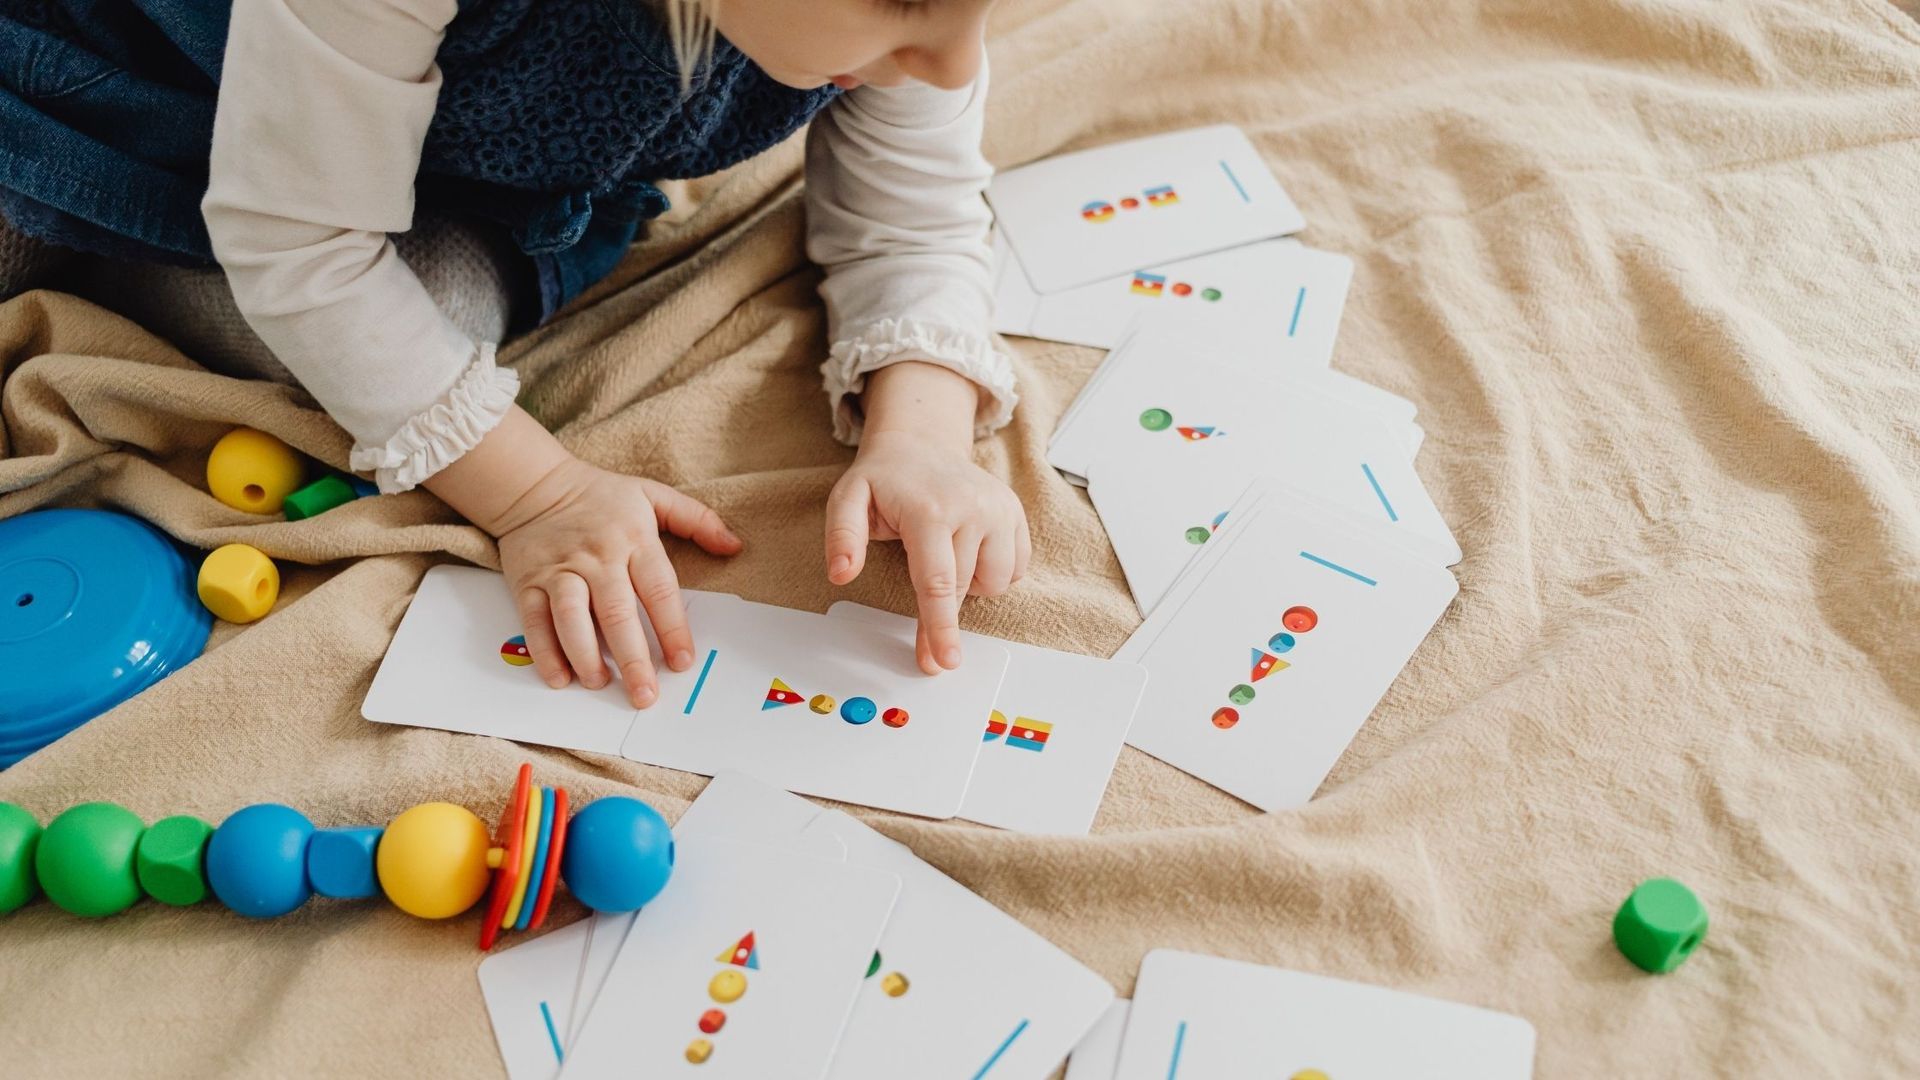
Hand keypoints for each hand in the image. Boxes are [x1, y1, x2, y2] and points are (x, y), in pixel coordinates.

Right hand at [424, 408, 741, 706]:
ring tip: (600, 683)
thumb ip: (697, 519)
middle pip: (616, 612)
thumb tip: (734, 546)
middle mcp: (597, 558)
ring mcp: (560, 570)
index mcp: (633, 539)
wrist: (534, 484)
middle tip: (645, 694)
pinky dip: (546, 652)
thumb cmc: (599, 496)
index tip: (682, 661)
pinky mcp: (527, 582)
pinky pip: (535, 621)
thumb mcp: (653, 495)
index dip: (672, 628)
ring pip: (572, 618)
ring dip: (586, 656)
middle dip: (632, 658)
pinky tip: (560, 677)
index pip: (659, 589)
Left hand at [824, 362, 1029, 674]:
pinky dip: (993, 571)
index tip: (944, 660)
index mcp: (929, 510)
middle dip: (946, 622)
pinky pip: (1015, 568)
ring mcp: (999, 509)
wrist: (921, 444)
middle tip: (933, 649)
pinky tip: (969, 550)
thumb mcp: (847, 499)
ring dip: (970, 584)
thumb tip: (840, 575)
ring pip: (995, 583)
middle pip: (963, 589)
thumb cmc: (884, 479)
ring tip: (944, 557)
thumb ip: (842, 537)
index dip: (939, 626)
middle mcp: (972, 507)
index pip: (937, 581)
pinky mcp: (1016, 513)